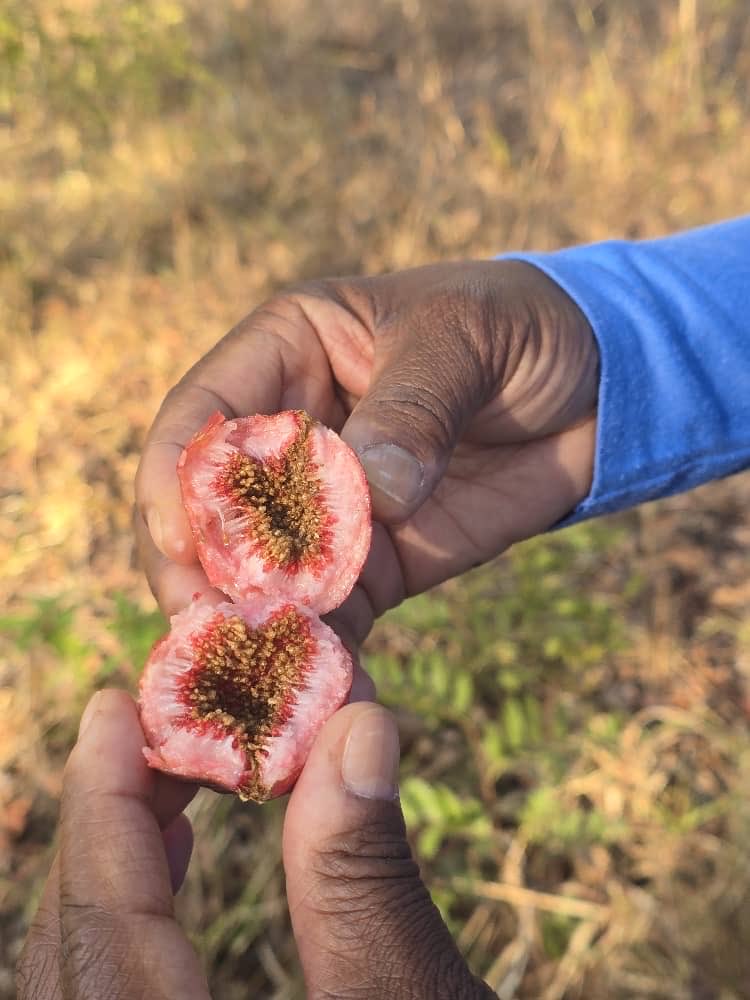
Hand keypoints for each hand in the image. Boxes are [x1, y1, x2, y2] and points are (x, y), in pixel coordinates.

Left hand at [18, 691, 495, 998]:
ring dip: (109, 879)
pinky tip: (169, 881)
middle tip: (146, 732)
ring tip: (159, 791)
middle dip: (102, 831)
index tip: (108, 707)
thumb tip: (357, 726)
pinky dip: (123, 935)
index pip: (101, 930)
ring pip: (72, 986)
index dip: (101, 805)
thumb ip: (364, 886)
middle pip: (69, 957)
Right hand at [135, 260, 597, 645]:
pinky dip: (325, 660)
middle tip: (211, 636)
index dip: (180, 478)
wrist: (595, 384)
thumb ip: (415, 407)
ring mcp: (330, 511)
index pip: (204, 415)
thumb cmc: (516, 326)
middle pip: (215, 514)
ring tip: (257, 690)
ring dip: (259, 633)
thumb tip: (374, 495)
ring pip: (267, 578)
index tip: (181, 540)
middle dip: (204, 576)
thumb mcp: (463, 337)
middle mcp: (291, 441)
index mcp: (287, 357)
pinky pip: (336, 618)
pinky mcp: (378, 566)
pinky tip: (326, 701)